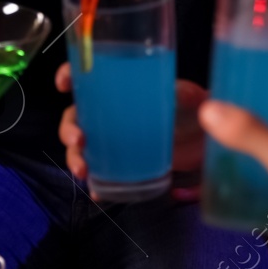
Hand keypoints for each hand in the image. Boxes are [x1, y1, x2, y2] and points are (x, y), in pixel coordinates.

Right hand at [56, 62, 207, 196]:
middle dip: (68, 128)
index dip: (70, 75)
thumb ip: (185, 94)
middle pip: (76, 116)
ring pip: (82, 146)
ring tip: (84, 171)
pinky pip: (102, 172)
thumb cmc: (194, 108)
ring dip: (74, 157)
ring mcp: (115, 139)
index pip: (88, 77)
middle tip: (79, 140)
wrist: (205, 139)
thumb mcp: (190, 96)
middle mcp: (112, 112)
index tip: (62, 84)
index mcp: (122, 87)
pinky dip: (96, 184)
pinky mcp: (124, 163)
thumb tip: (180, 93)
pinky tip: (98, 192)